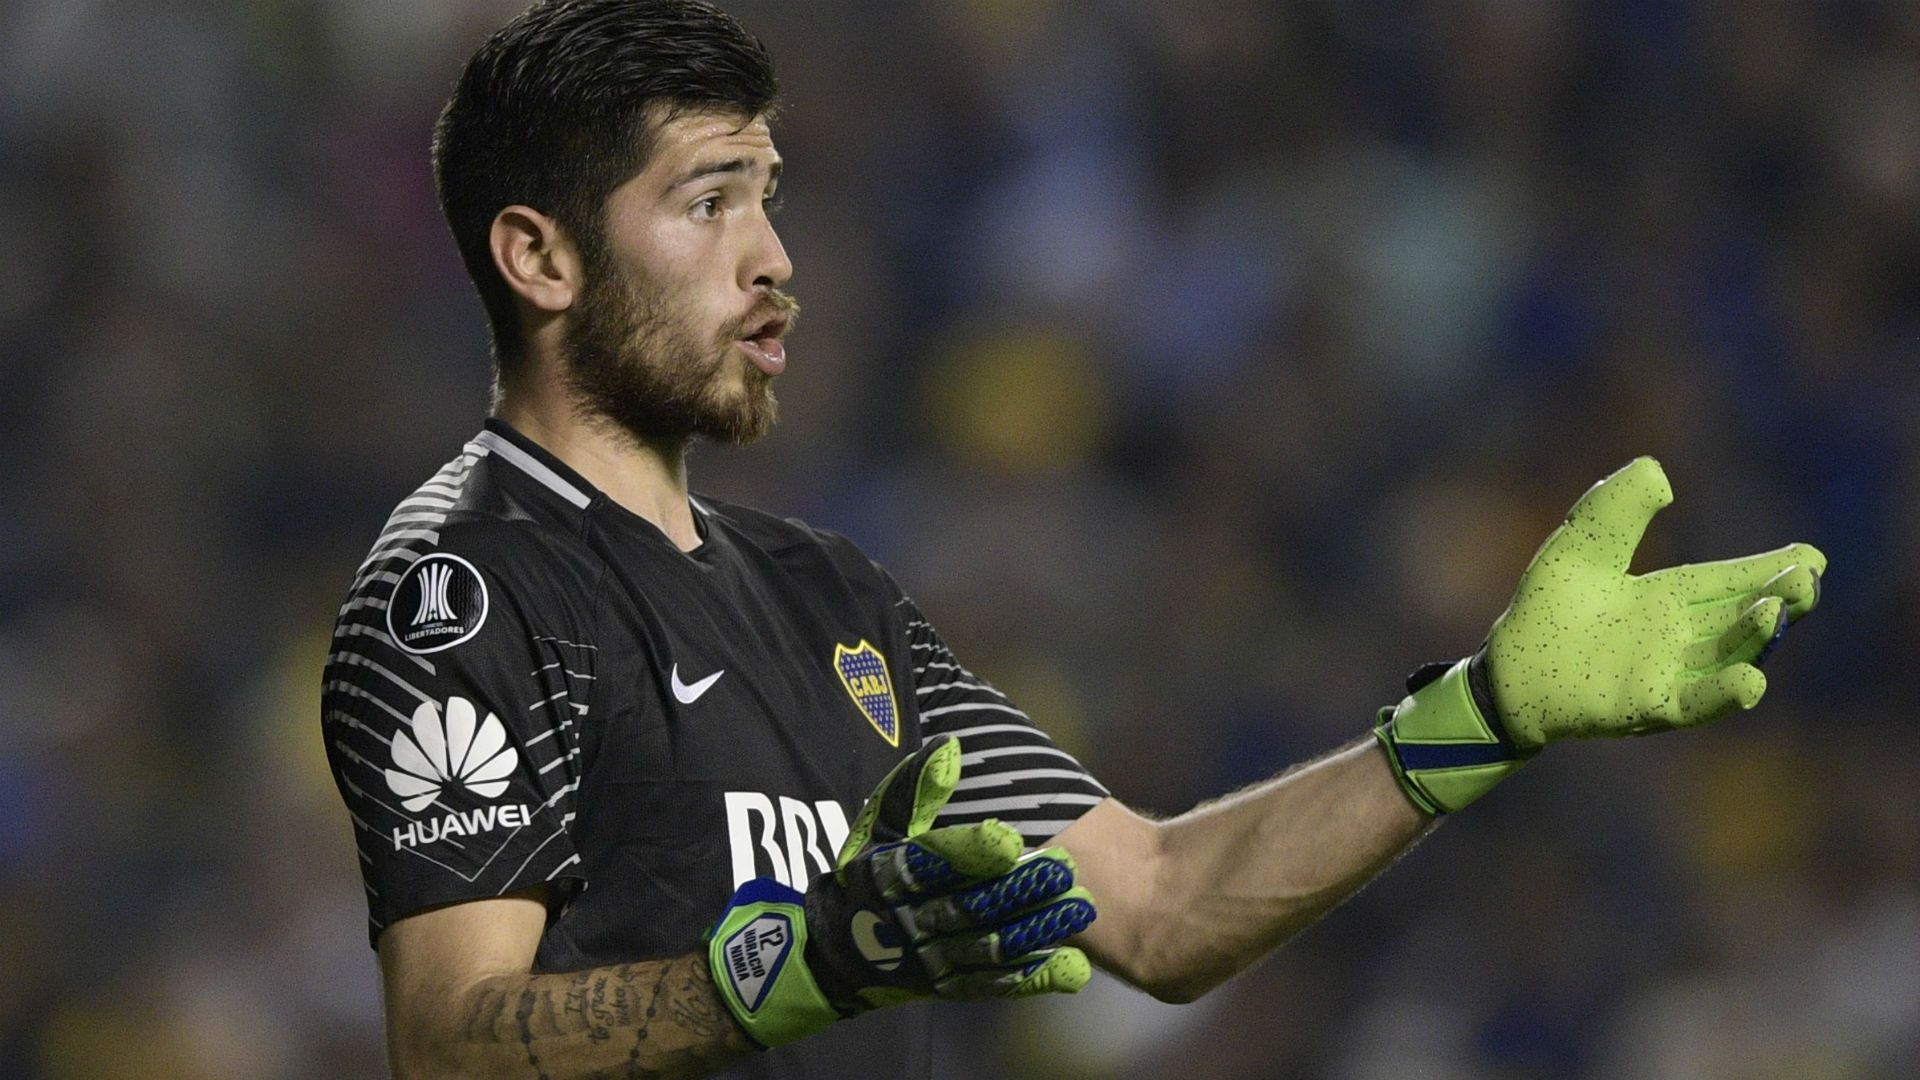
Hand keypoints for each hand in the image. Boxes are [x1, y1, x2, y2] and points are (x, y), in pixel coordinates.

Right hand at [706, 736, 1096, 1046]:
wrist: (843, 947)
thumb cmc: (873, 867)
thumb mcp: (884, 822)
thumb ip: (917, 787)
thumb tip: (950, 749)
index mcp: (893, 872)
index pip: (933, 861)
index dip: (971, 852)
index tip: (1009, 840)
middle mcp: (912, 918)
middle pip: (970, 905)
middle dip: (1018, 890)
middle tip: (1065, 870)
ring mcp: (932, 957)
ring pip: (988, 947)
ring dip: (1035, 931)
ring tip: (1078, 910)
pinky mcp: (951, 986)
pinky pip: (993, 984)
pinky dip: (1031, 977)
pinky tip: (1072, 969)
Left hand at [1487, 456, 1823, 742]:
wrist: (1508, 671)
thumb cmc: (1546, 608)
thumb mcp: (1580, 546)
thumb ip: (1616, 508)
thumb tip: (1656, 471)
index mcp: (1666, 598)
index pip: (1726, 581)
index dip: (1768, 570)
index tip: (1812, 558)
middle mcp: (1676, 637)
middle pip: (1739, 617)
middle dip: (1778, 599)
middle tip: (1809, 580)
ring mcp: (1666, 674)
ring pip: (1725, 656)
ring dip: (1754, 636)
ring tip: (1775, 609)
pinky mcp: (1646, 707)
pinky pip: (1693, 704)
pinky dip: (1722, 695)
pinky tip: (1750, 680)